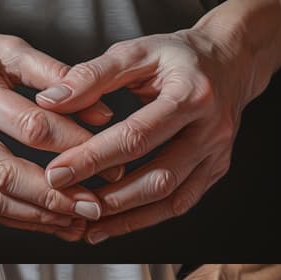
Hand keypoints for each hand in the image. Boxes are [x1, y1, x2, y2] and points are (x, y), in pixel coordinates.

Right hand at [0, 10, 126, 238]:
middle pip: (5, 174)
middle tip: (92, 208)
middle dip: (54, 197)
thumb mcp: (4, 47)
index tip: (104, 161)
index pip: (29, 126)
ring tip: (70, 223)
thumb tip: (102, 113)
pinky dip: (5, 216)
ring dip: (32, 217)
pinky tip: (34, 220)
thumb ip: (54, 76)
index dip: (71, 147)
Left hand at [37, 29, 260, 242]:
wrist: (230, 60)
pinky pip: (180, 202)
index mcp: (191, 95)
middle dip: (109, 196)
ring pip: (171, 198)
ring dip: (127, 218)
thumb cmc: (178, 56)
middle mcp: (211, 129)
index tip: (56, 172)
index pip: (136, 136)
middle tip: (66, 203)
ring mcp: (217, 154)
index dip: (93, 158)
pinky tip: (112, 225)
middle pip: (158, 175)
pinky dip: (145, 219)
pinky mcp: (215, 170)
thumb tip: (49, 100)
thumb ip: (91, 75)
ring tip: (86, 227)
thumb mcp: (135, 52)